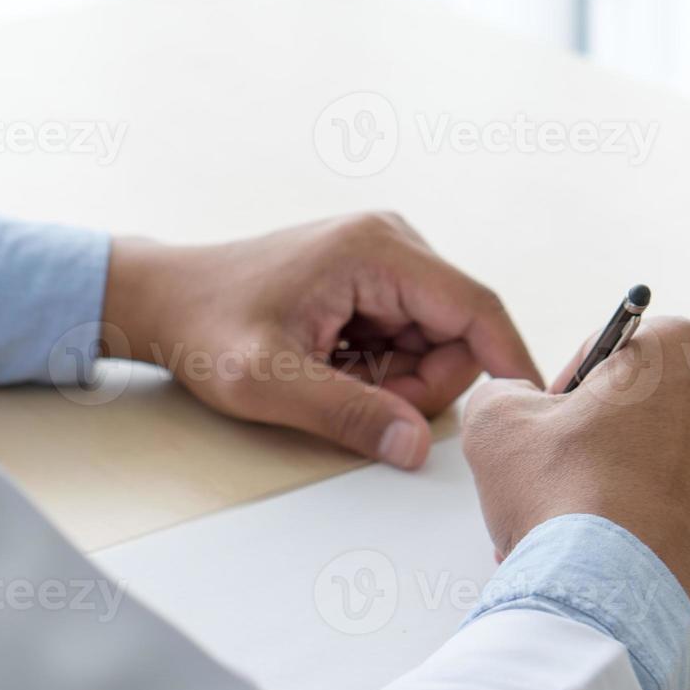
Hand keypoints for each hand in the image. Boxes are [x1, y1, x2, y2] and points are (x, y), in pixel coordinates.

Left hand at [101, 212, 541, 468]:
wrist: (162, 299)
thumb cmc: (204, 328)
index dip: (509, 362)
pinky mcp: (373, 279)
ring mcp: (384, 258)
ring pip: (435, 341)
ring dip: (396, 379)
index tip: (527, 409)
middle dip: (421, 384)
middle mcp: (392, 242)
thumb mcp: (268, 382)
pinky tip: (332, 366)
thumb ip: (346, 414)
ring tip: (331, 379)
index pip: (476, 308)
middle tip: (359, 403)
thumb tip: (414, 447)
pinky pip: (408, 338)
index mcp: (378, 250)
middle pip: (458, 333)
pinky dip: (381, 367)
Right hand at [462, 318, 689, 640]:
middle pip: (649, 404)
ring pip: (668, 460)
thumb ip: (505, 390)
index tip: (553, 417)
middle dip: (602, 436)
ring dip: (622, 479)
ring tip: (575, 518)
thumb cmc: (567, 500)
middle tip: (560, 470)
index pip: (617, 346)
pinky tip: (607, 547)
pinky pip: (687, 509)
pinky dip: (651, 520)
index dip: (571, 385)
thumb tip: (514, 403)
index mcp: (683, 352)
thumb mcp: (498, 420)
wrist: (609, 598)